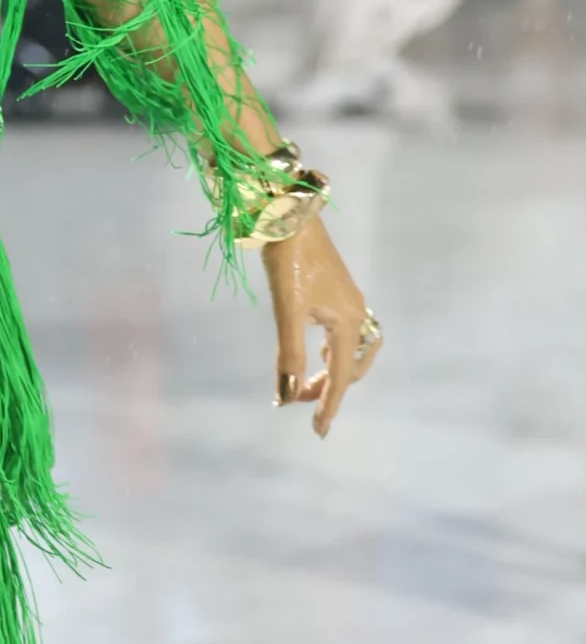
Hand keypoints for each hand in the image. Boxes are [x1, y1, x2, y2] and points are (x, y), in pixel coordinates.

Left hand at [264, 221, 379, 437]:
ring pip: (350, 349)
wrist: (290, 212)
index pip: (340, 377)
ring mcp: (350, 301)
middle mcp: (357, 314)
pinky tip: (315, 349)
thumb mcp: (287, 310)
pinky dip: (332, 350)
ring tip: (306, 383)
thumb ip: (288, 355)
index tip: (318, 432)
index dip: (328, 405)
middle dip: (328, 388)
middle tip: (299, 401)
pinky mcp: (338, 290)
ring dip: (331, 370)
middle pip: (350, 366)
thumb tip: (287, 396)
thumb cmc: (288, 260)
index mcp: (348, 322)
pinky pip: (343, 332)